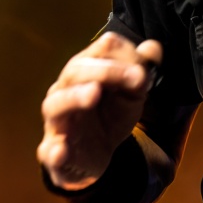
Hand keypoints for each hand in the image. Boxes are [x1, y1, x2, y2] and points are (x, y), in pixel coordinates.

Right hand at [37, 32, 158, 190]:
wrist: (97, 155)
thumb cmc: (110, 117)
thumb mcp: (131, 95)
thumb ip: (142, 70)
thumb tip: (153, 47)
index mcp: (83, 73)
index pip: (97, 51)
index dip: (122, 55)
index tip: (143, 68)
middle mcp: (64, 92)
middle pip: (75, 71)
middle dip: (106, 71)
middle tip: (135, 76)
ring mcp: (57, 123)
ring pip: (56, 105)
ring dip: (74, 96)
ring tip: (93, 94)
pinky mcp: (55, 154)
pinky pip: (49, 151)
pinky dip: (54, 151)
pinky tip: (61, 150)